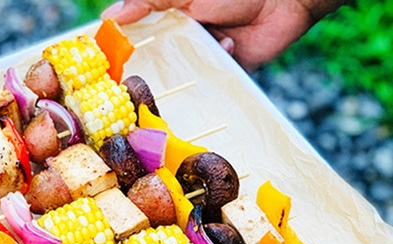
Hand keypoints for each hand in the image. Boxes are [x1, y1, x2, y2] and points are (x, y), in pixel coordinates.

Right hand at [102, 0, 345, 71]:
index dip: (130, 53)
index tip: (114, 68)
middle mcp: (185, 42)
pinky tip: (231, 46)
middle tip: (145, 80)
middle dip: (157, 71)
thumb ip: (147, 2)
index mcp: (171, 21)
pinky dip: (219, 68)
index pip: (143, 41)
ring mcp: (205, 59)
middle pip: (161, 65)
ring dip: (191, 68)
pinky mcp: (224, 74)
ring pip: (186, 78)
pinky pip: (211, 86)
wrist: (282, 2)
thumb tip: (110, 16)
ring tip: (202, 49)